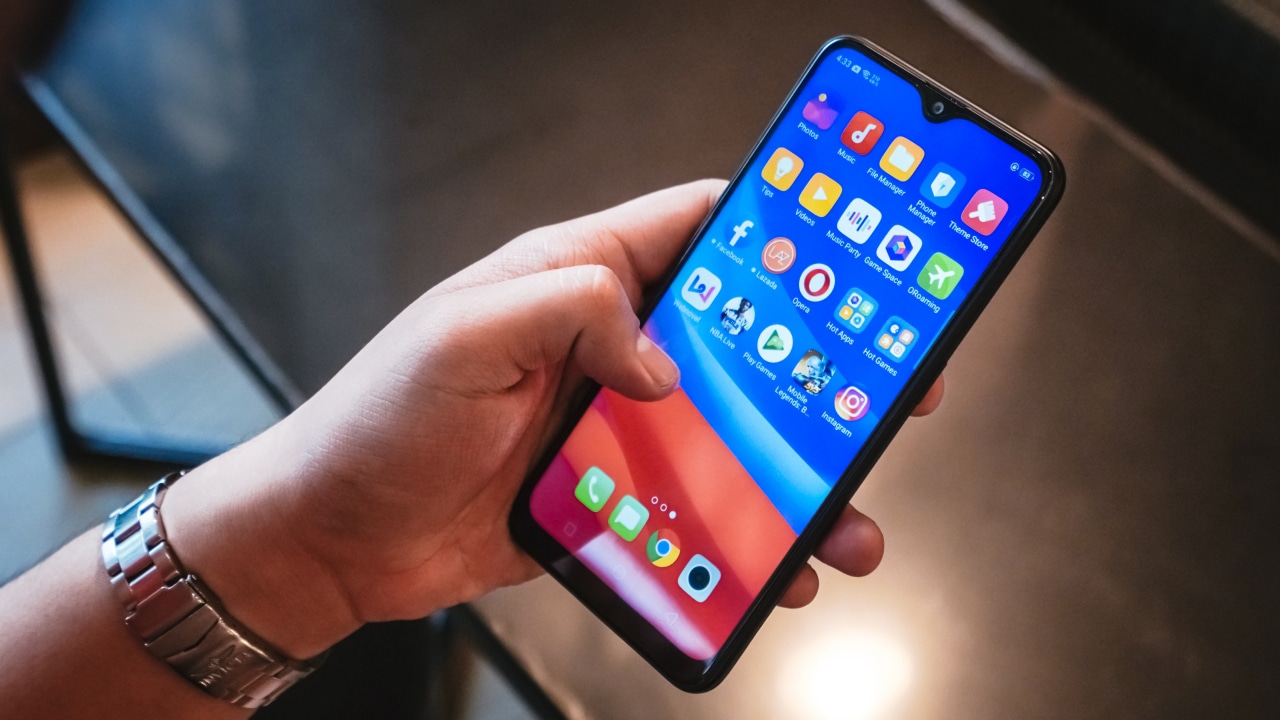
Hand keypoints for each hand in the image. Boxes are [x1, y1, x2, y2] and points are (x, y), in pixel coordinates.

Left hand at [161, 180, 945, 657]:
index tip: (846, 256)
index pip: (692, 230)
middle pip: (734, 341)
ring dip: (790, 473)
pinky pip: (691, 505)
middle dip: (812, 368)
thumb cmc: (377, 423)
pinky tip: (772, 563)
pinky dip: (738, 535)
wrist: (335, 538)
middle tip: (888, 391)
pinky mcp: (606, 494)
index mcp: (573, 282)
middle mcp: (602, 347)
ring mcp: (609, 425)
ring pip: (725, 435)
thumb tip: (660, 354)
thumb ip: (571, 308)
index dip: (773, 234)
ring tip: (845, 514)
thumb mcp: (465, 334)